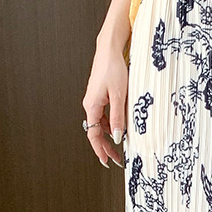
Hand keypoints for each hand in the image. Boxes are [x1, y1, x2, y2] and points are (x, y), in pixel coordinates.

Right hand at [82, 36, 130, 167]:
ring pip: (100, 125)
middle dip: (106, 147)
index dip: (100, 150)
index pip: (93, 135)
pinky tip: (119, 129)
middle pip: (96, 132)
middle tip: (117, 159)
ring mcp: (94, 101)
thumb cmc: (113, 69)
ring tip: (120, 148)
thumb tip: (117, 137)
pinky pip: (103, 116)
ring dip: (109, 137)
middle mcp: (90, 105)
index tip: (106, 161)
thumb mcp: (119, 96)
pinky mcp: (100, 97)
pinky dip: (110, 125)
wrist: (109, 50)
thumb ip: (118, 118)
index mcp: (92, 106)